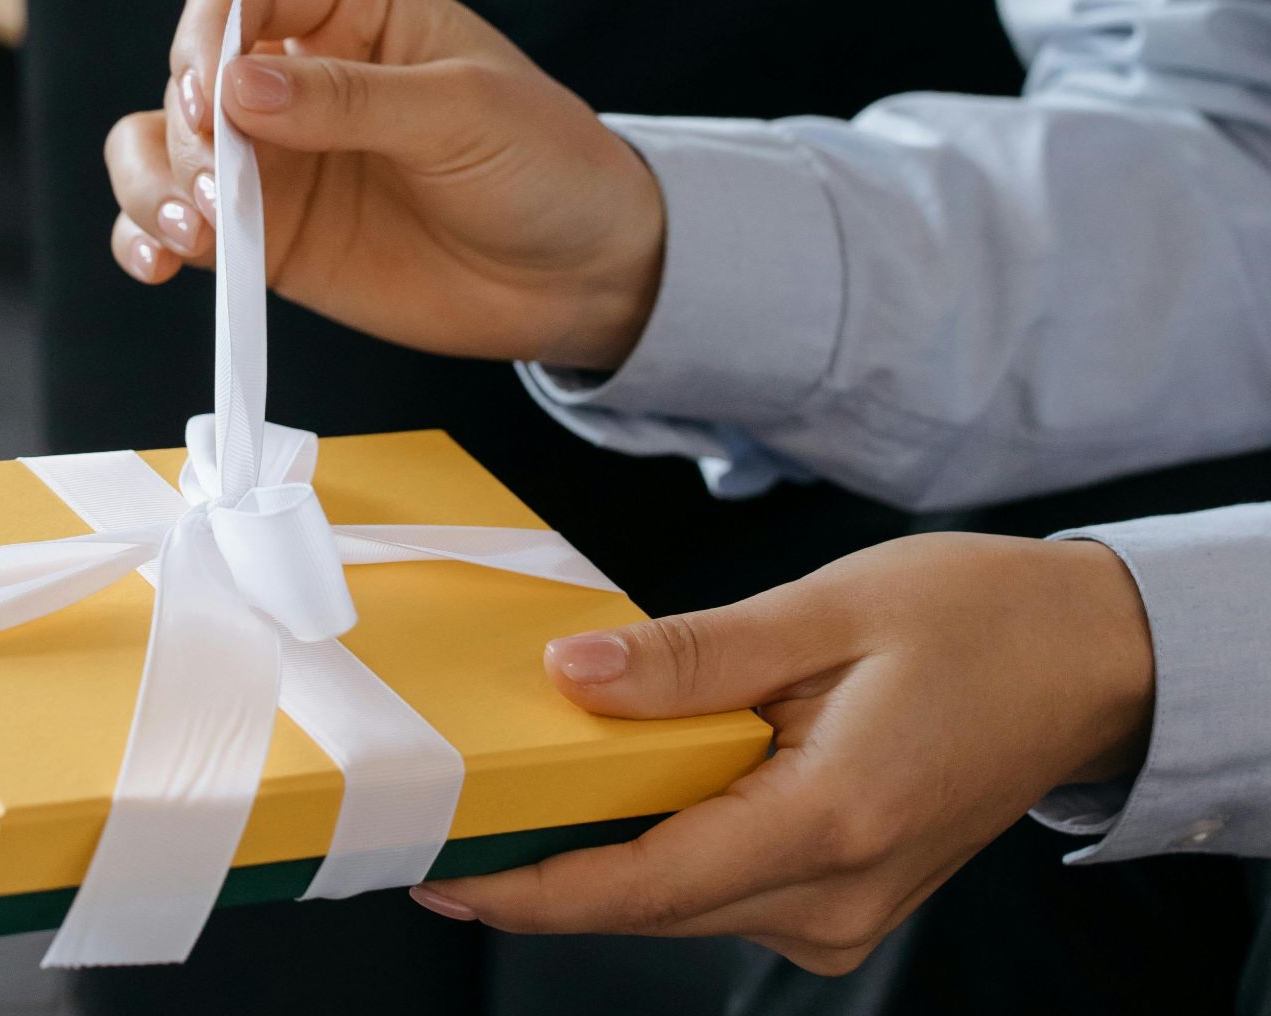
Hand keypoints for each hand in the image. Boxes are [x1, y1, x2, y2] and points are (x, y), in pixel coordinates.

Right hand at [103, 0, 663, 369]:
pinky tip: (161, 264)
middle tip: (221, 187)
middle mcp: (297, 76)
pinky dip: (149, 241)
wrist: (578, 276)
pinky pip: (178, 228)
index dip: (208, 38)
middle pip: (186, 77)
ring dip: (154, 186)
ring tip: (192, 233)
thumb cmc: (545, 167)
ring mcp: (276, 161)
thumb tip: (240, 88)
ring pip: (160, 149)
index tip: (216, 97)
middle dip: (186, 133)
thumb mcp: (461, 113)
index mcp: (350, 7)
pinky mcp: (269, 236)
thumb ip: (349, 99)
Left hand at [409, 532, 1155, 974]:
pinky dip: (660, 849)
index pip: (641, 886)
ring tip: (517, 795)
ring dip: (599, 857)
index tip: (439, 872)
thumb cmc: (975, 621)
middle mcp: (835, 898)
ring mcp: (844, 915)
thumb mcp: (822, 611)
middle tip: (447, 818)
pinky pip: (720, 890)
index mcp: (829, 822)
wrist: (1087, 663)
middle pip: (647, 906)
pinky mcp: (843, 904)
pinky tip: (623, 792)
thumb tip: (568, 678)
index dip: (528, 891)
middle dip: (542, 872)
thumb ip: (689, 658)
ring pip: (679, 903)